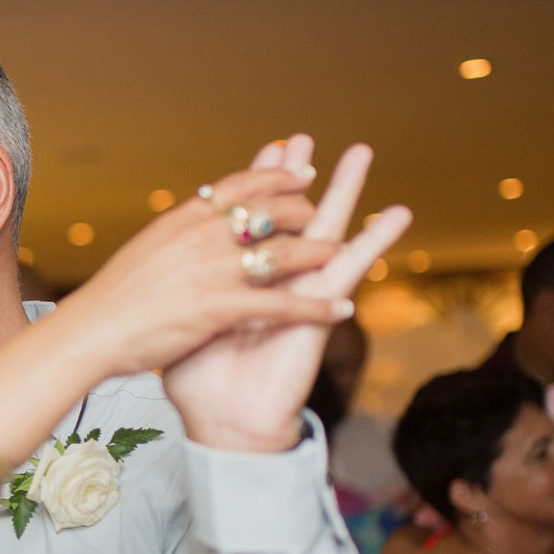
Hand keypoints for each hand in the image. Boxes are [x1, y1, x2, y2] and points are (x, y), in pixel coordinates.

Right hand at [62, 142, 371, 399]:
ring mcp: (212, 271)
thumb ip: (178, 233)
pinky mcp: (219, 308)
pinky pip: (282, 305)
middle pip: (271, 212)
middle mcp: (202, 236)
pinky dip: (317, 308)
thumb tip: (196, 219)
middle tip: (325, 216)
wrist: (88, 332)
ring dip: (319, 253)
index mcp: (183, 219)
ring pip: (284, 253)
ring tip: (341, 256)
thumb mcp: (146, 249)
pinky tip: (340, 311)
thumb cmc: (112, 299)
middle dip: (305, 213)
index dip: (278, 175)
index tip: (304, 171)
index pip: (242, 185)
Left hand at [160, 137, 411, 450]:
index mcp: (235, 276)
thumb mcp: (179, 325)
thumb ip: (178, 296)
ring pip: (325, 229)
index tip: (258, 152)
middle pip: (284, 214)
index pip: (245, 219)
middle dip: (290, 176)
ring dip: (345, 190)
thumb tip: (153, 274)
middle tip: (301, 136)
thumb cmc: (197, 380)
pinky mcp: (319, 305)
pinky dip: (374, 240)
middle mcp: (270, 278)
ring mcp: (298, 288)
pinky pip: (350, 268)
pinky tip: (399, 213)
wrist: (224, 418)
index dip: (251, 186)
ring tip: (362, 151)